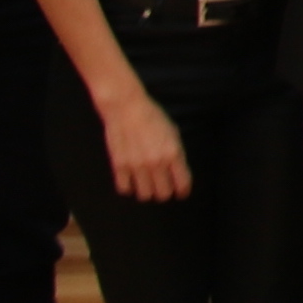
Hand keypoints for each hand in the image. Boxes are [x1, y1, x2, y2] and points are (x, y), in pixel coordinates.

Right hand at [96, 89, 191, 204]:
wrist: (126, 107)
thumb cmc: (152, 116)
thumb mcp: (173, 132)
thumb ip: (177, 153)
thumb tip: (178, 172)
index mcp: (173, 153)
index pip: (182, 184)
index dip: (183, 191)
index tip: (180, 192)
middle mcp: (156, 162)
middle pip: (163, 194)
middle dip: (164, 192)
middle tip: (162, 186)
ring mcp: (137, 165)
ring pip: (144, 195)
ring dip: (147, 191)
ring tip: (146, 184)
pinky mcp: (120, 165)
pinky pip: (125, 188)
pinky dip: (129, 187)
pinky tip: (131, 179)